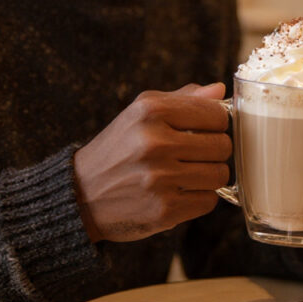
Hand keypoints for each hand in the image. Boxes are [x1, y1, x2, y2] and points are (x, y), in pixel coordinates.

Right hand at [73, 83, 231, 242]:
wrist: (80, 195)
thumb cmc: (119, 148)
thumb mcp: (141, 112)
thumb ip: (183, 98)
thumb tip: (219, 90)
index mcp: (151, 111)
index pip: (217, 115)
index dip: (216, 124)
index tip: (205, 130)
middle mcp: (154, 143)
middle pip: (222, 146)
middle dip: (214, 151)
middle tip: (195, 155)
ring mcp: (159, 179)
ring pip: (220, 175)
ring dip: (209, 176)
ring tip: (188, 174)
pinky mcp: (163, 210)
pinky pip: (208, 201)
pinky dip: (199, 198)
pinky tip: (179, 192)